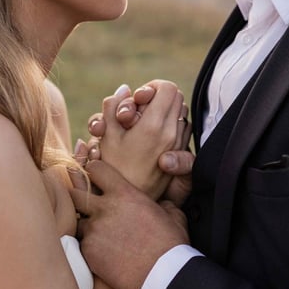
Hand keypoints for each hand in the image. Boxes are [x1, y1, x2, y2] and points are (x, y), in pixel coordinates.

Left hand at [70, 160, 188, 288]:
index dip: (94, 171)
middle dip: (78, 197)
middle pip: (75, 193)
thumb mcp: (173, 215)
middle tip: (86, 204)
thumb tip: (162, 203)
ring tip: (99, 235)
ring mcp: (94, 230)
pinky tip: (103, 253)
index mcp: (124, 193)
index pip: (95, 169)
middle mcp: (104, 208)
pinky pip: (81, 244)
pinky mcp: (88, 251)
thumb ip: (161, 203)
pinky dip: (89, 246)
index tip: (95, 177)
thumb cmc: (171, 244)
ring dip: (85, 225)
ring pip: (77, 222)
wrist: (163, 276)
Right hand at [87, 82, 193, 206]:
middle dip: (156, 99)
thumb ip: (114, 107)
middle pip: (176, 97)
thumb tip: (124, 89)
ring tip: (140, 125)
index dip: (150, 88)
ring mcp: (178, 143)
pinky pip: (181, 128)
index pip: (167, 88)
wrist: (132, 200)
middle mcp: (171, 133)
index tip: (138, 100)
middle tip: (138, 112)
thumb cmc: (114, 169)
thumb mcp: (107, 135)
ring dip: (161, 112)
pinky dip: (166, 125)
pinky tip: (148, 136)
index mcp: (154, 125)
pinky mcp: (179, 152)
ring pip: (179, 112)